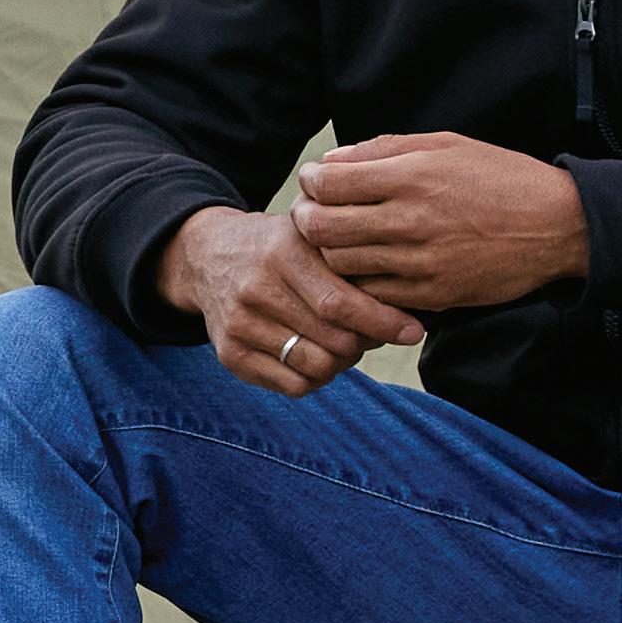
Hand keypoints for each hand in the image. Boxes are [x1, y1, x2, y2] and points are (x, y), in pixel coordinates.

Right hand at [156, 207, 422, 399]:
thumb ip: (352, 260)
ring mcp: (240, 325)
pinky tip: (318, 355)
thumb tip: (410, 298)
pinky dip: (318, 377)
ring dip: (343, 363)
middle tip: (372, 334)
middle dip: (365, 343)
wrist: (208, 255)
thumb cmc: (279, 247)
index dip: (382, 322)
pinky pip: (294, 386)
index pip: (340, 303)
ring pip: (318, 368)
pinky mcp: (230, 355)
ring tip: (344, 343)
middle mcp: (256, 289)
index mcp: (282, 253)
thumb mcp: (310, 236)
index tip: (412, 331)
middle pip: (334, 342)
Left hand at [295, 135, 588, 312]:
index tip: (314, 181)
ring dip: (331, 252)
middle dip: (308, 220)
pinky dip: (361, 281)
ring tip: (340, 240)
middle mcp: (412, 220)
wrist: (557, 226)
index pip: (330, 184)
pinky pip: (374, 293)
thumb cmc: (500, 177)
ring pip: (343, 265)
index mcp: (413, 176)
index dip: (311, 182)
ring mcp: (421, 262)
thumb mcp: (447, 145)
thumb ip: (387, 150)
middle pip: (324, 229)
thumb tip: (335, 162)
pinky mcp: (434, 294)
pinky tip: (369, 266)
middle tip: (312, 214)